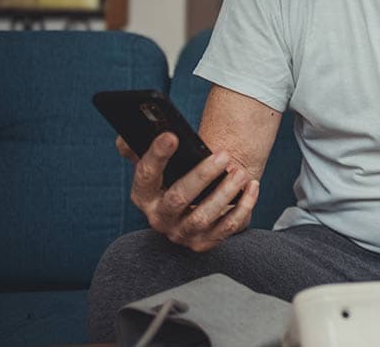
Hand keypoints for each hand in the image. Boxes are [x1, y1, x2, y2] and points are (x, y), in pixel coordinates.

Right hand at [118, 133, 259, 251]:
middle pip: (178, 198)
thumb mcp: (158, 164)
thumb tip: (127, 136)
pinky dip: (243, 207)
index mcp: (144, 196)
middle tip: (224, 155)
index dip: (157, 156)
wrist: (195, 205)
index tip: (172, 136)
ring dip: (225, 193)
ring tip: (240, 172)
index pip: (146, 175)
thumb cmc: (177, 177)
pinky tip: (252, 187)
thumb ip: (139, 148)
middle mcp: (159, 218)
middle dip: (202, 175)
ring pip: (203, 216)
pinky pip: (227, 227)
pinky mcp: (204, 243)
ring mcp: (181, 233)